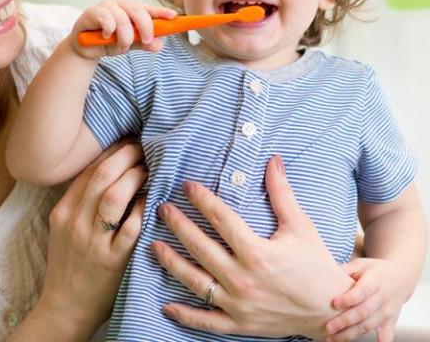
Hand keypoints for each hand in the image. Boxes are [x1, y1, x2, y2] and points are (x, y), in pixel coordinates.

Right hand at [28, 140, 146, 340]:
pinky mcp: (113, 261)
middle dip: (126, 155)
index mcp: (63, 211)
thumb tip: (110, 166)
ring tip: (149, 168)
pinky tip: (154, 197)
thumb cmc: (70, 261)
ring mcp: (93, 242)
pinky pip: (132, 226)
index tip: (127, 140)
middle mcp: (75, 222)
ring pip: (116, 196)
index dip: (111, 150)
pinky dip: (145, 207)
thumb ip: (80, 200)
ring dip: (136, 176)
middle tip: (143, 146)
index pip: (88, 170)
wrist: (65, 306)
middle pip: (102, 175)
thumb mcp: (63, 227)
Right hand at [69, 0, 175, 58]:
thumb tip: (159, 44)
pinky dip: (109, 30)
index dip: (161, 12)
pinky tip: (107, 36)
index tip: (173, 16)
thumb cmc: (108, 42)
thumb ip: (143, 43)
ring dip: (124, 37)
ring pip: (122, 19)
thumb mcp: (130, 45)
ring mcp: (106, 5)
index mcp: (132, 8)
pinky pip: (106, 18)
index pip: (149, 9)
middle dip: (145, 27)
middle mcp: (120, 3)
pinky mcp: (92, 11)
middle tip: (147, 41)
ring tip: (121, 47)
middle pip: (138, 11)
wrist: (86, 49)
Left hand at [151, 155, 354, 338]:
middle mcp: (244, 279)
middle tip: (162, 209)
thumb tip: (273, 160)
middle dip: (178, 225)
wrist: (331, 310)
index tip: (187, 186)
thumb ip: (282, 193)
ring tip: (153, 245)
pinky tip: (166, 305)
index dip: (202, 200)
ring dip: (171, 263)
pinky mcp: (240, 324)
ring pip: (195, 282)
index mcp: (258, 253)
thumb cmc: (315, 264)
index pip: (221, 219)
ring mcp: (239, 304)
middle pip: (200, 247)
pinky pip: (206, 321)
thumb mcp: (300, 226)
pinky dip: (186, 315)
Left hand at [324, 258, 405, 341]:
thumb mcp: (360, 264)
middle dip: (345, 321)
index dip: (349, 298)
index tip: (334, 303)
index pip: (362, 291)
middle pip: (363, 312)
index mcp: (375, 280)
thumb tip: (322, 273)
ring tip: (332, 338)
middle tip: (328, 327)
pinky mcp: (391, 322)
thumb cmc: (373, 270)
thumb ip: (344, 269)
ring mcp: (387, 312)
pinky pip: (386, 335)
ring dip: (350, 334)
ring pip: (369, 326)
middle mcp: (383, 297)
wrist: (399, 278)